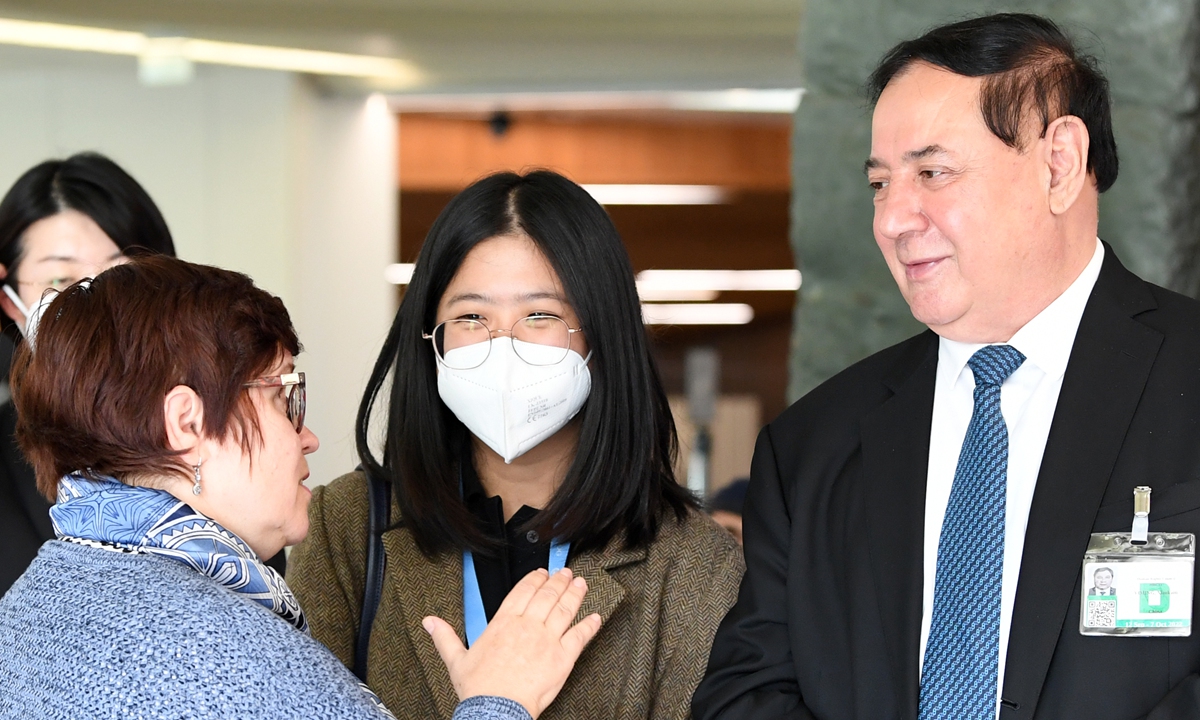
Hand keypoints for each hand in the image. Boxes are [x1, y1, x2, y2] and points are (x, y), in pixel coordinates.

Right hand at [423, 567, 601, 718]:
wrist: (495, 710)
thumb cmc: (478, 688)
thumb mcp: (456, 659)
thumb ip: (445, 636)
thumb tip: (430, 622)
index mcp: (503, 623)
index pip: (522, 592)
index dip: (535, 579)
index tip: (542, 574)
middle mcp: (527, 627)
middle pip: (546, 595)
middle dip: (558, 581)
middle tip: (565, 573)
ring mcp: (547, 640)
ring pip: (565, 610)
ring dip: (574, 594)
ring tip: (580, 584)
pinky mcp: (562, 658)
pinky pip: (579, 637)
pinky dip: (589, 626)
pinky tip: (595, 617)